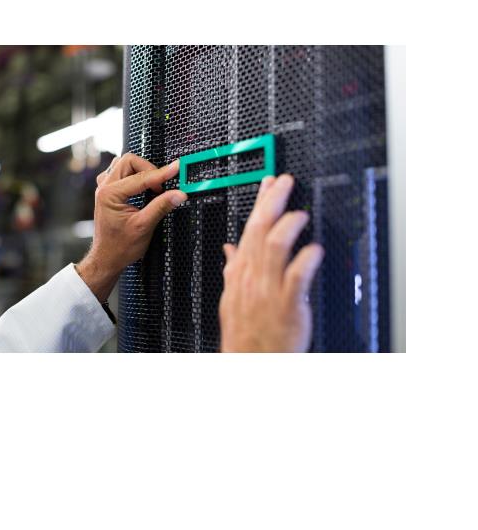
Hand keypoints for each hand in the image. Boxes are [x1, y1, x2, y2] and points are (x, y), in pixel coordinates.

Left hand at [76, 153, 186, 301]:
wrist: (107, 258)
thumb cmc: (120, 247)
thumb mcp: (144, 226)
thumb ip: (161, 206)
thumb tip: (178, 193)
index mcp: (110, 194)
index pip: (140, 177)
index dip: (161, 173)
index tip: (176, 169)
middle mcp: (104, 188)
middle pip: (129, 161)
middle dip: (149, 169)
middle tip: (161, 185)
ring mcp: (104, 188)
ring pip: (124, 164)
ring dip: (140, 171)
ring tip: (152, 186)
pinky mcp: (108, 191)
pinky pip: (121, 173)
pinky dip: (134, 176)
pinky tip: (142, 187)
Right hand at [219, 174, 323, 351]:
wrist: (248, 362)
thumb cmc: (244, 332)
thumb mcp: (231, 297)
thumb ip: (233, 269)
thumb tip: (229, 247)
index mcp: (241, 273)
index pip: (250, 229)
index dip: (260, 203)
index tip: (270, 182)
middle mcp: (253, 277)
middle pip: (260, 231)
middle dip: (273, 202)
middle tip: (285, 182)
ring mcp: (268, 290)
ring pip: (275, 248)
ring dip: (288, 226)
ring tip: (301, 214)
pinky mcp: (287, 306)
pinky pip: (296, 278)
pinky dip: (306, 261)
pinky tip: (315, 250)